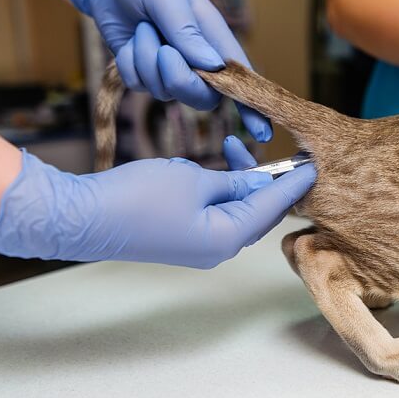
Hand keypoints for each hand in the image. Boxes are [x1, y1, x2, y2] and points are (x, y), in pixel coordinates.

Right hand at [0, 142, 315, 268]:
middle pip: (258, 214)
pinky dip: (225, 193)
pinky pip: (218, 216)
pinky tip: (220, 169)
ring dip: (242, 183)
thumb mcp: (194, 180)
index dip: (292, 185)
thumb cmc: (138, 198)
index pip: (272, 208)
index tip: (313, 166)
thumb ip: (232, 182)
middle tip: (278, 152)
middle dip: (269, 182)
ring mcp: (201, 248)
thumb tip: (258, 184)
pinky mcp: (185, 240)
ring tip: (234, 148)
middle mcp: (219, 249)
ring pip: (238, 213)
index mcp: (226, 237)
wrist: (85, 218)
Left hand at [65, 0, 271, 141]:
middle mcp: (199, 62)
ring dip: (146, 59)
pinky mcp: (147, 77)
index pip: (241, 78)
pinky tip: (131, 41)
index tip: (262, 134)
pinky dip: (129, 62)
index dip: (252, 107)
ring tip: (143, 28)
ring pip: (165, 91)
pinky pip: (139, 86)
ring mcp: (173, 72)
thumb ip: (188, 32)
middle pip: (202, 96)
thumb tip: (213, 67)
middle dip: (178, 78)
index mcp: (216, 39)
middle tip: (162, 50)